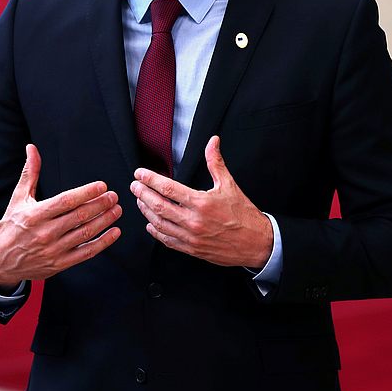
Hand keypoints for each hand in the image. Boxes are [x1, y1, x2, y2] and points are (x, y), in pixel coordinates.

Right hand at [0, 144, 121, 289]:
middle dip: (100, 205)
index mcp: (35, 215)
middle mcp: (45, 233)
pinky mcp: (59, 264)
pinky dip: (103, 243)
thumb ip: (30, 173)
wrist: (0, 262)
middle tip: (114, 196)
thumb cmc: (12, 226)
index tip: (102, 186)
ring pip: (85, 233)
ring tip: (116, 210)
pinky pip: (86, 253)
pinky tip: (114, 232)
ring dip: (104, 221)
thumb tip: (32, 148)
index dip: (86, 193)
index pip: (65, 201)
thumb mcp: (18, 199)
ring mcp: (53, 250)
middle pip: (79, 216)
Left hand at [130, 136, 271, 268]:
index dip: (150, 179)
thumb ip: (216, 162)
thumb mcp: (230, 185)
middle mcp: (193, 221)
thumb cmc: (244, 214)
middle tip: (134, 186)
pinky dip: (156, 231)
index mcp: (201, 203)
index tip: (140, 174)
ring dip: (146, 211)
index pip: (168, 188)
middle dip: (142, 194)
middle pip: (158, 206)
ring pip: (159, 224)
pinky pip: (167, 241)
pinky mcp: (192, 249)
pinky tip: (151, 224)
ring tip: (140, 201)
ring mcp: (191, 237)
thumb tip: (213, 141)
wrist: (256, 243)